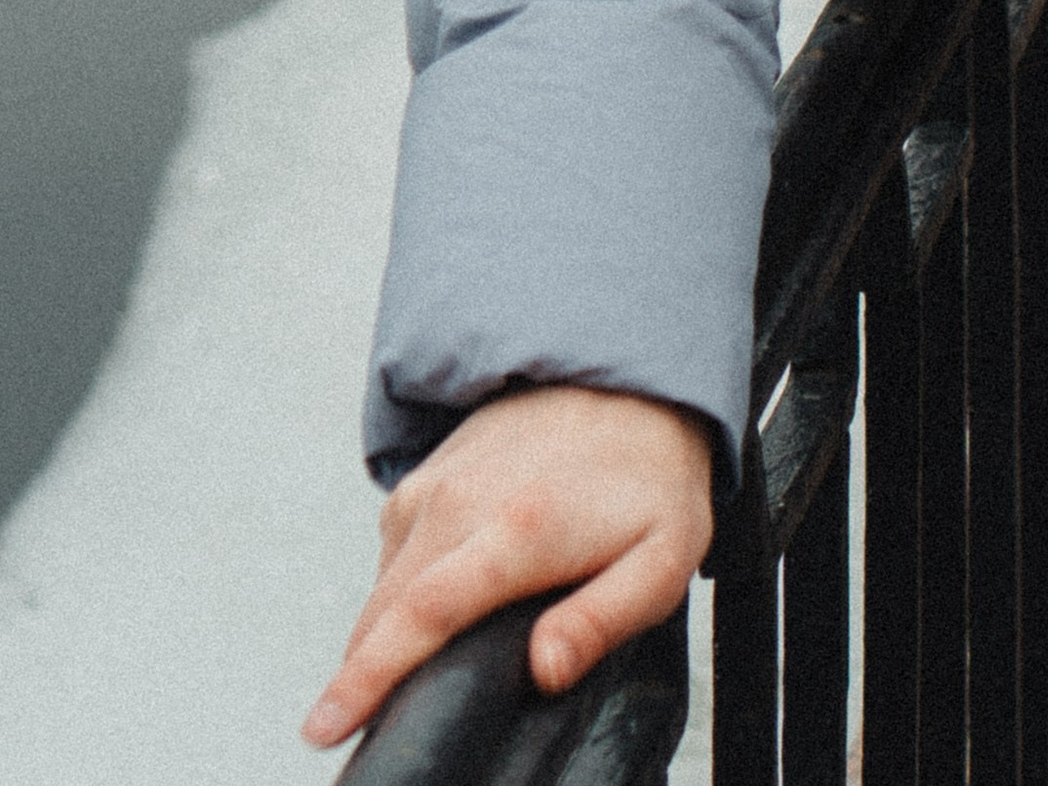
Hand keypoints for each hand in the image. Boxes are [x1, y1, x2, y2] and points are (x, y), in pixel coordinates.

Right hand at [302, 385, 712, 748]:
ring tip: (419, 666)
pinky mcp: (429, 473)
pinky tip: (440, 602)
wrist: (634, 383)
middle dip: (359, 676)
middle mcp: (462, 500)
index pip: (423, 613)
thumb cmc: (651, 479)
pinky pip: (394, 549)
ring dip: (383, 634)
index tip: (323, 727)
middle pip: (384, 609)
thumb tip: (545, 671)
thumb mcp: (661, 558)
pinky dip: (399, 590)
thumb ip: (603, 620)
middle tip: (357, 725)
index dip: (367, 677)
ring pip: (384, 584)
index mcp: (519, 530)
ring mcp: (438, 480)